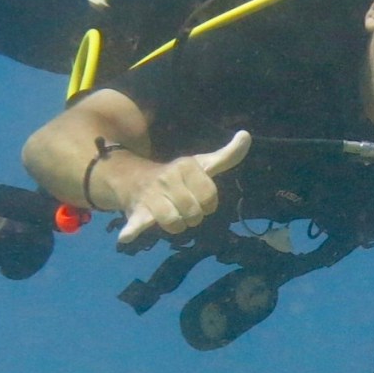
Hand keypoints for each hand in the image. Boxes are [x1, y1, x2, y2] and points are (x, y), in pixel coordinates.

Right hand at [113, 131, 251, 249]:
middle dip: (193, 216)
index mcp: (186, 166)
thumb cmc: (176, 176)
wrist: (134, 179)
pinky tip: (127, 236)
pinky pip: (136, 223)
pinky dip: (131, 231)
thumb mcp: (202, 163)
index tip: (200, 199)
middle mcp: (168, 178)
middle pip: (194, 213)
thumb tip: (246, 135)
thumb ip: (227, 156)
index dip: (209, 203)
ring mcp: (152, 195)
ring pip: (175, 223)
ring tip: (172, 217)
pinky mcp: (138, 211)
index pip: (210, 196)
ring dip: (177, 226)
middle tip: (184, 208)